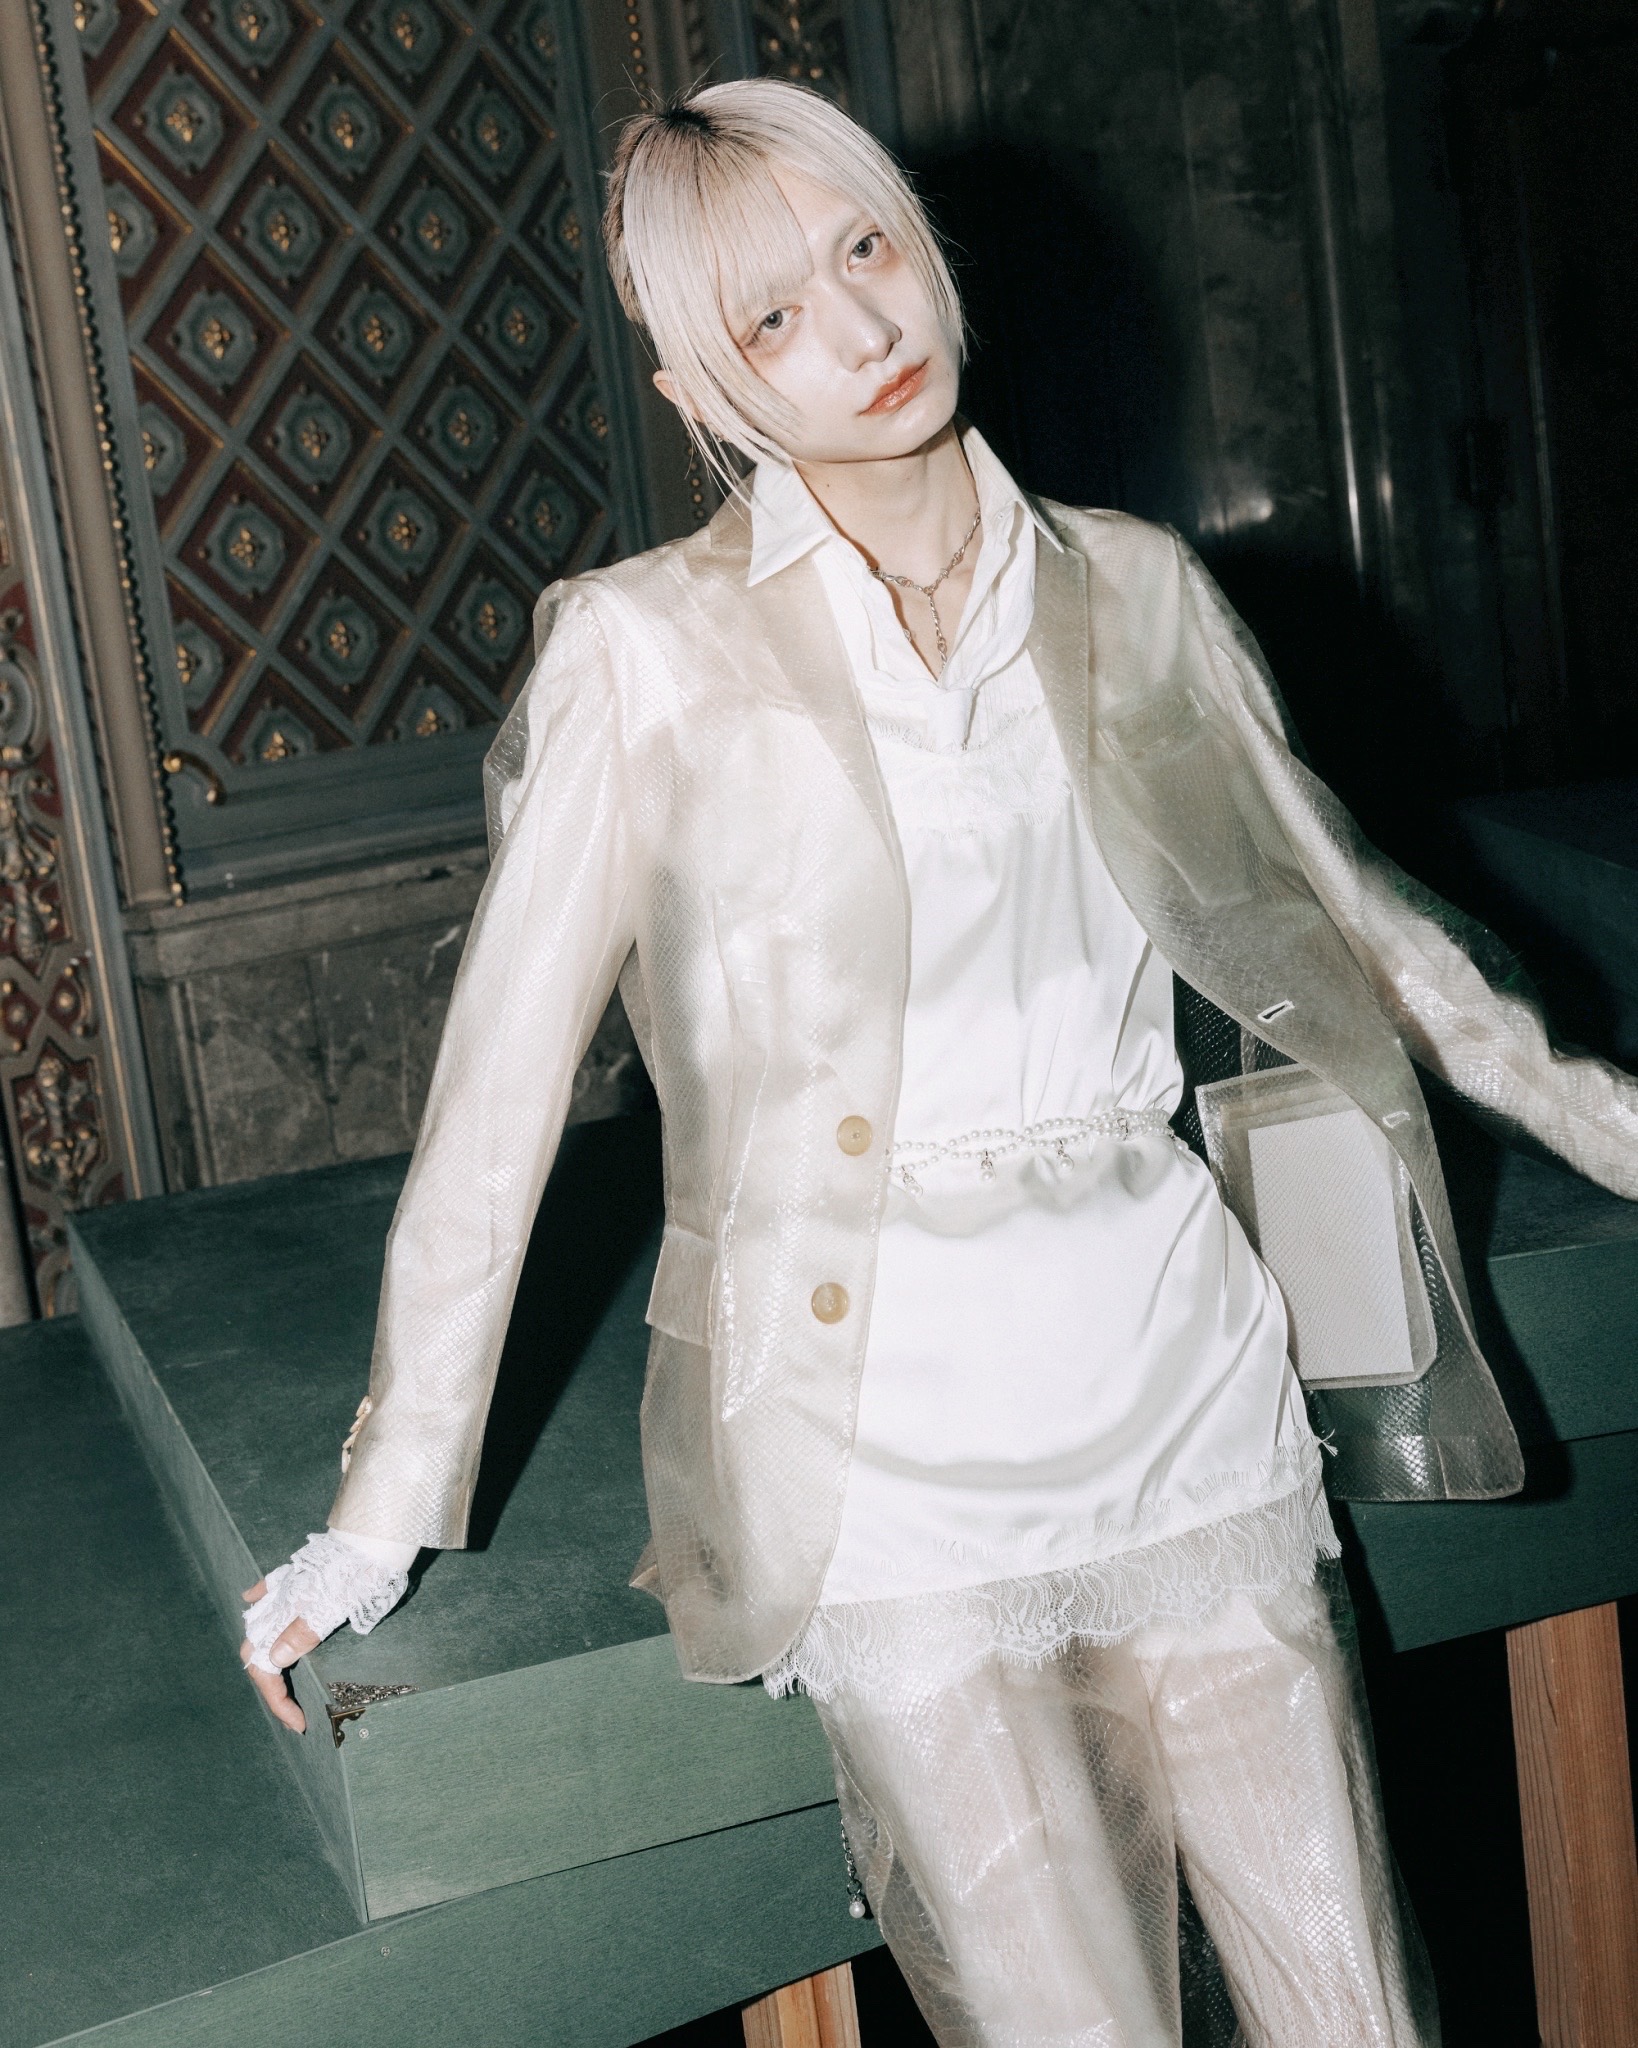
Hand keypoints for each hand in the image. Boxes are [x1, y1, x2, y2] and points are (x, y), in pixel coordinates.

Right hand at [236, 1531, 412, 1734]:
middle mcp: (279, 1601)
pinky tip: (253, 1602)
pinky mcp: (298, 1571)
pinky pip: (269, 1587)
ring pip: (259, 1622)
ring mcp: (287, 1585)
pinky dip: (259, 1601)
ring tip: (274, 1678)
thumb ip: (303, 1631)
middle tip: (291, 1711)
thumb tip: (273, 1658)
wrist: (374, 1535)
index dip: (277, 1700)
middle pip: (257, 1650)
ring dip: (263, 1653)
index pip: (265, 1668)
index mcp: (285, 1613)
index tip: (298, 1723)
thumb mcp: (335, 1606)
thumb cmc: (360, 1572)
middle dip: (269, 1685)